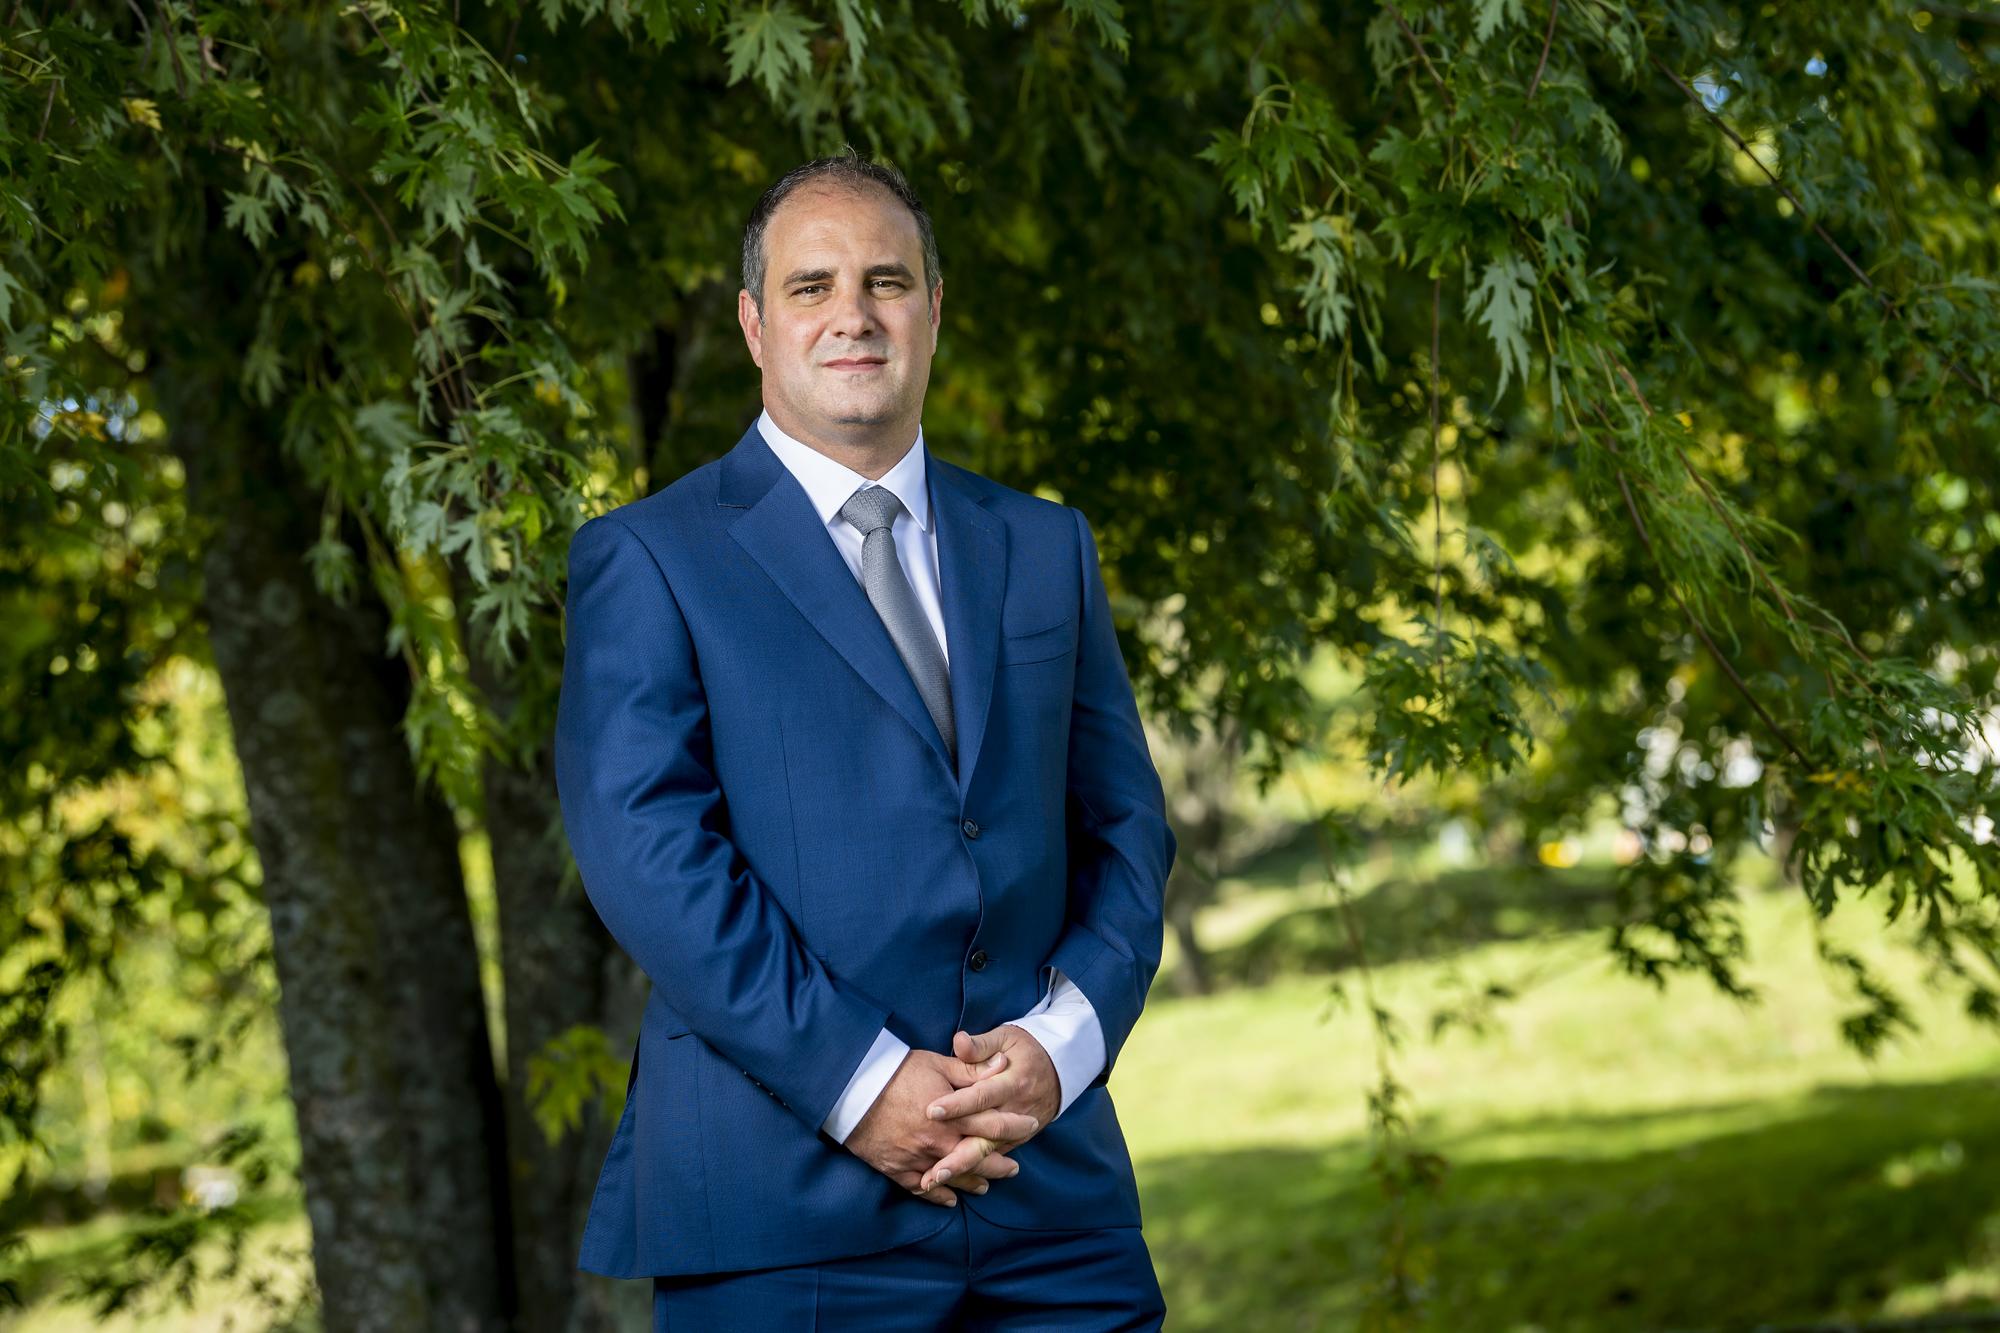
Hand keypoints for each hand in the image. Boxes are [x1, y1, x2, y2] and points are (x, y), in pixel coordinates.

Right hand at [845, 1048, 1036, 1205]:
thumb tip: (1003, 1064)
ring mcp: (918, 1159)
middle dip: (999, 1165)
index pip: (994, 1125)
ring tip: (987, 1186)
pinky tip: (950, 1199)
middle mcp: (938, 1143)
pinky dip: (939, 1196)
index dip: (1016, 1127)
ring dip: (974, 1183)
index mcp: (952, 1116)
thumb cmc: (895, 1071)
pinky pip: (923, 1189)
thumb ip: (971, 1070)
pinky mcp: (896, 1169)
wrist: (850, 1089)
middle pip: (978, 1159)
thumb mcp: (936, 1064)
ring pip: (954, 1178)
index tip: (1031, 1126)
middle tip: (1014, 1169)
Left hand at [914, 1024, 1061, 1192]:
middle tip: (932, 1168)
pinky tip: (950, 1181)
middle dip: (958, 1154)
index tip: (931, 1111)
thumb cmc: (1024, 1049)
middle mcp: (1017, 1110)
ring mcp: (1019, 1129)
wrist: (1059, 1067)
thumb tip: (959, 1041)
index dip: (957, 1104)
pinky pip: (995, 1157)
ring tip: (933, 1181)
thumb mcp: (1005, 1037)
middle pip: (986, 1135)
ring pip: (989, 1152)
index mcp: (1013, 1081)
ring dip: (962, 1169)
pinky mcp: (1018, 1139)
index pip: (982, 1096)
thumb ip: (981, 1045)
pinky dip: (973, 1171)